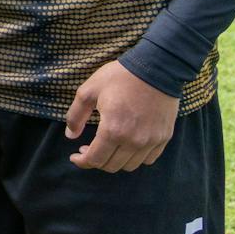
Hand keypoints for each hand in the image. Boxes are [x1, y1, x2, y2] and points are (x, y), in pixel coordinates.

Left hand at [65, 60, 179, 172]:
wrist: (156, 68)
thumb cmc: (119, 77)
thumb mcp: (89, 91)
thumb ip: (76, 115)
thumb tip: (70, 135)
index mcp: (113, 130)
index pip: (95, 159)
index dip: (82, 161)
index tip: (75, 156)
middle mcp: (134, 141)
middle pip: (112, 165)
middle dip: (96, 160)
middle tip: (88, 149)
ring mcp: (151, 141)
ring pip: (130, 165)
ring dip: (115, 161)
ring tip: (107, 147)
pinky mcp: (164, 137)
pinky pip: (148, 159)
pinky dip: (135, 158)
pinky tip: (127, 146)